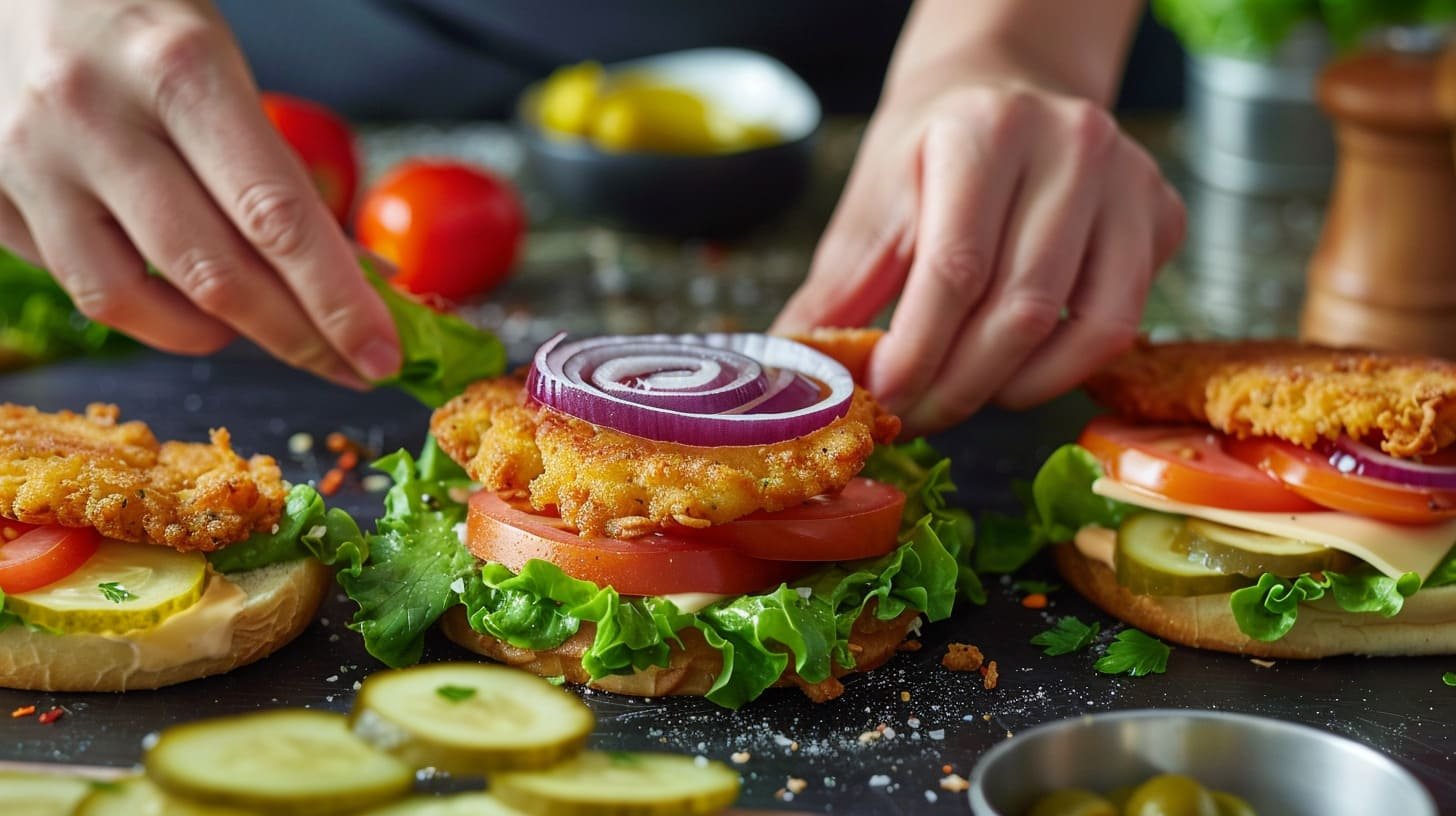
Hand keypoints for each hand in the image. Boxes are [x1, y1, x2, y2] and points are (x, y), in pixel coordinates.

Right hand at [0, 0, 398, 386]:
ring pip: (130, 300)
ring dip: (211, 335)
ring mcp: (28, 159)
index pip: (277, 218)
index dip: (337, 302)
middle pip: (214, 274)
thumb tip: (354, 276)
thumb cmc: (138, 17)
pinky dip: (139, 304)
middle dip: (298, 338)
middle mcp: (94, 116)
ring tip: (251, 325)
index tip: (382, 354)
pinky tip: (172, 289)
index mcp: (180, 70)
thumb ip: (276, 168)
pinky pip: (73, 283)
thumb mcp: (222, 61)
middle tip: (349, 366)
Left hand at [774, 83, 1184, 434]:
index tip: (882, 398)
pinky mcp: (1162, 217)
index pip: (956, 269)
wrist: (1006, 87)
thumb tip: (801, 375)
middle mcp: (1072, 145)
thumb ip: (840, 289)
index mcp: (986, 130)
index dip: (916, 352)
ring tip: (957, 399)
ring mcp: (1131, 180)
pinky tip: (1014, 376)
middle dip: (957, 385)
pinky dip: (1065, 371)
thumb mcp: (874, 201)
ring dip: (1010, 388)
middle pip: (1020, 308)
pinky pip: (1121, 324)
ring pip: (1082, 328)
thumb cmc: (933, 148)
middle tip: (913, 417)